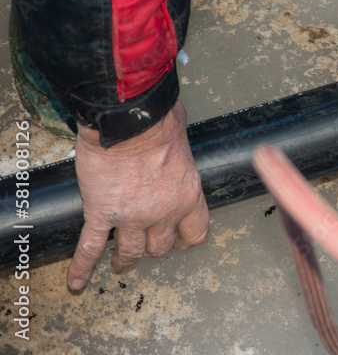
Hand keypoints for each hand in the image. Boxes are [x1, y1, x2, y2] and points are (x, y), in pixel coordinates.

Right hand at [66, 100, 208, 290]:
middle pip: (160, 246)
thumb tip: (174, 140)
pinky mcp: (100, 212)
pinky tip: (77, 282)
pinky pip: (90, 246)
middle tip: (146, 246)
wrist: (129, 120)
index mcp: (187, 195)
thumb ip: (179, 154)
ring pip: (129, 251)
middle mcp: (163, 212)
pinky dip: (82, 266)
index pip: (195, 232)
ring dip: (124, 259)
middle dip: (153, 247)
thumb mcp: (183, 140)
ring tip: (119, 263)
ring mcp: (131, 216)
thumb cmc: (158, 122)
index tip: (178, 239)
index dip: (185, 238)